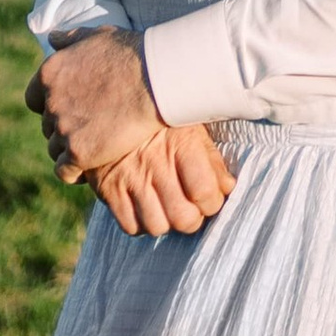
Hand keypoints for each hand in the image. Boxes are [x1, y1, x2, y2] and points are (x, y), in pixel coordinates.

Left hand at [27, 30, 160, 178]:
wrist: (154, 80)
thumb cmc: (131, 54)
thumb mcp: (98, 36)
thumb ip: (71, 38)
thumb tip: (52, 37)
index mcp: (50, 73)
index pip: (34, 99)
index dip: (50, 106)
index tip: (70, 108)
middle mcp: (51, 102)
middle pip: (47, 125)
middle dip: (64, 127)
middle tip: (90, 127)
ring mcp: (63, 128)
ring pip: (54, 148)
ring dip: (69, 149)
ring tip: (93, 147)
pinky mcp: (77, 152)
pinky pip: (64, 171)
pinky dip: (73, 172)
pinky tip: (89, 167)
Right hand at [94, 123, 234, 236]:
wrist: (114, 109)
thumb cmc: (163, 123)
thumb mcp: (192, 127)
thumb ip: (212, 159)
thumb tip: (227, 188)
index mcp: (181, 143)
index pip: (204, 191)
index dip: (213, 202)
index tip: (211, 197)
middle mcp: (154, 162)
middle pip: (182, 216)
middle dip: (192, 218)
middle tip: (192, 207)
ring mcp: (129, 177)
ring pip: (157, 226)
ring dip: (167, 222)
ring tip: (169, 207)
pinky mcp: (108, 189)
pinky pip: (130, 226)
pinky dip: (141, 224)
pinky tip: (148, 207)